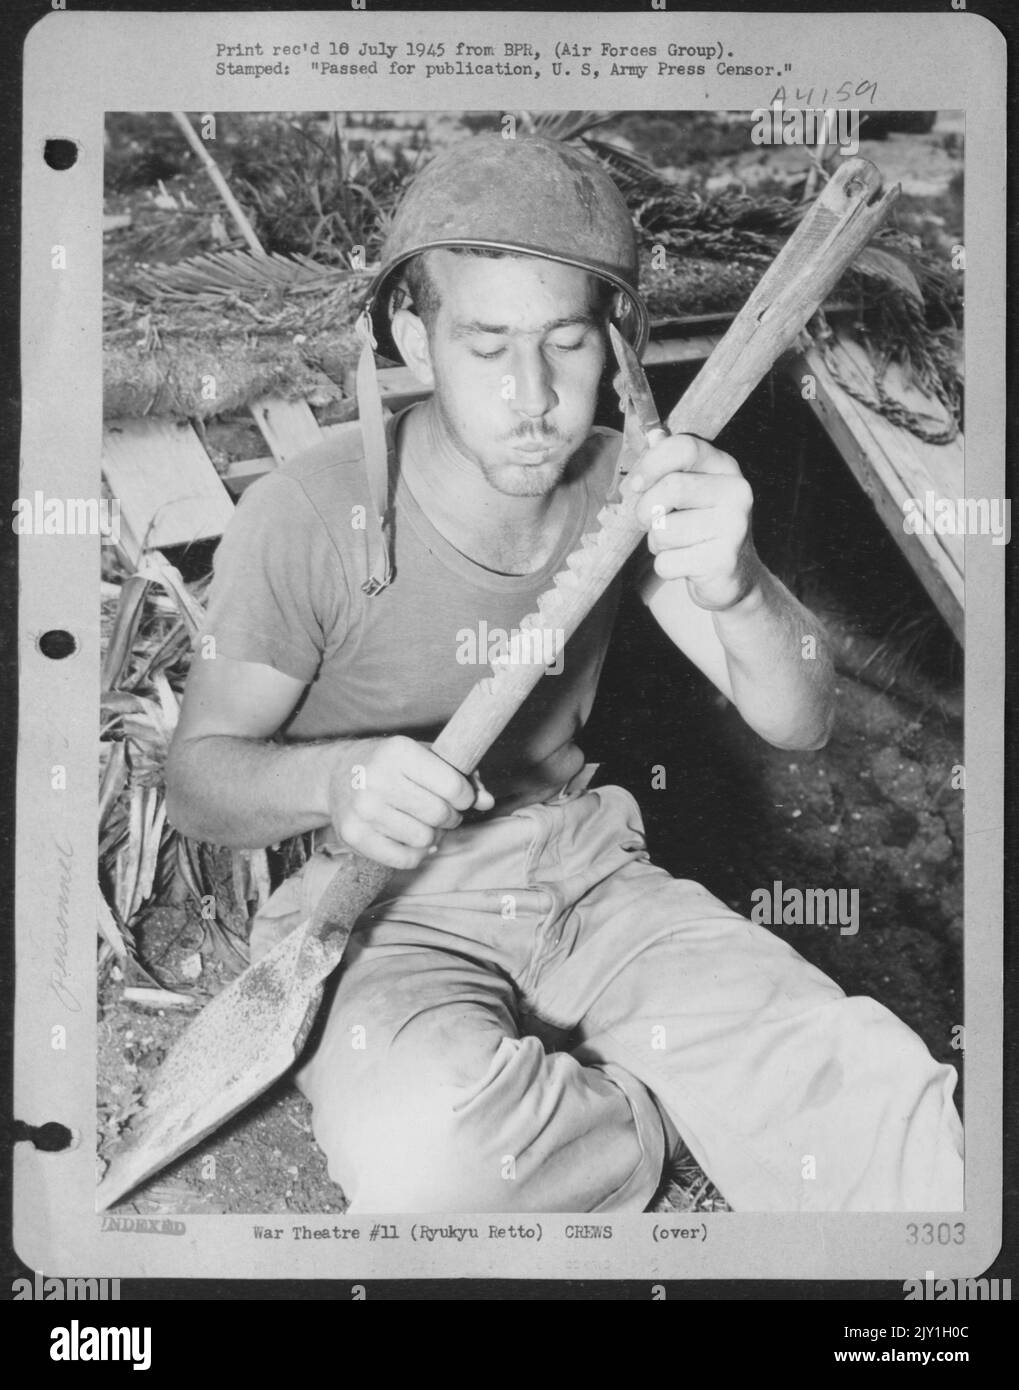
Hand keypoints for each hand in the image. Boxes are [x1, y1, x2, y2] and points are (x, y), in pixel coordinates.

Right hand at [330, 735, 493, 869]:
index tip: (460, 797)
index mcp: (398, 751)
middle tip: (443, 813)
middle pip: (439, 815)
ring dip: (434, 836)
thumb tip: (487, 802)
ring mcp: (364, 809)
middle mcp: (377, 778)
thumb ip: (462, 776)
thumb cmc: (391, 765)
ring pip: (424, 840)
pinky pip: (404, 859)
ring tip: (424, 823)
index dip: (465, 797)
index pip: (453, 786)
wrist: (337, 774)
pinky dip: (417, 855)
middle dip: (450, 817)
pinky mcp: (354, 835)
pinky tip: (412, 840)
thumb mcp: (425, 757)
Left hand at [629, 433, 761, 610]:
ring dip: (656, 542)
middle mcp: (736, 493)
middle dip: (646, 509)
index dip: (651, 462)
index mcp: (725, 468)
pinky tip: (685, 563)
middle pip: (671, 487)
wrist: (734, 575)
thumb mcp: (692, 490)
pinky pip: (667, 562)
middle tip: (648, 521)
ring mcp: (733, 528)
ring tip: (677, 544)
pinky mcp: (722, 562)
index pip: (685, 447)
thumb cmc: (701, 527)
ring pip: (663, 530)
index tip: (636, 483)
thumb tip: (653, 436)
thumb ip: (671, 465)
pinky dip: (665, 566)